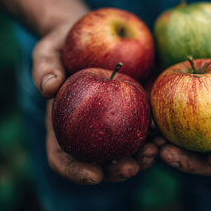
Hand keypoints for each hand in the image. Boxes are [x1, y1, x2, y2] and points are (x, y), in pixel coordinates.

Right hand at [32, 22, 157, 184]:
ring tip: (154, 152)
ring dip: (141, 159)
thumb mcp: (49, 49)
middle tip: (131, 168)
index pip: (63, 158)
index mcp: (62, 125)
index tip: (94, 175)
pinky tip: (165, 134)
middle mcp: (88, 131)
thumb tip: (48, 88)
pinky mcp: (134, 110)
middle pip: (99, 162)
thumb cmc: (64, 44)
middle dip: (116, 172)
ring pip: (126, 152)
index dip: (75, 171)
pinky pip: (145, 129)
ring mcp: (112, 123)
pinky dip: (155, 135)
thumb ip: (45, 66)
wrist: (93, 35)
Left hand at [158, 16, 210, 174]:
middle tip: (168, 154)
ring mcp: (202, 118)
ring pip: (185, 145)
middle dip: (189, 162)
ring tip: (150, 144)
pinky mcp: (182, 104)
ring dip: (166, 149)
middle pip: (210, 157)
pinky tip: (144, 121)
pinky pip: (168, 120)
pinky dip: (156, 125)